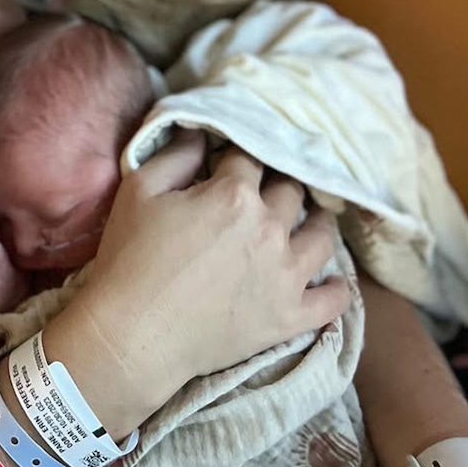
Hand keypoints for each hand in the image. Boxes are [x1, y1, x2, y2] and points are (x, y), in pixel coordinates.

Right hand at [64, 129, 351, 411]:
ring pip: (323, 237)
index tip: (231, 163)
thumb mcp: (139, 190)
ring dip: (317, 222)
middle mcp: (270, 229)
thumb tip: (200, 133)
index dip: (238, 157)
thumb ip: (175, 154)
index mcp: (233, 194)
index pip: (249, 158)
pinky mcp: (291, 317)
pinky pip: (335, 300)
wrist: (134, 333)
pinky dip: (337, 288)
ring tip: (308, 221)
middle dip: (278, 184)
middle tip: (266, 190)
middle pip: (291, 191)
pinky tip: (330, 280)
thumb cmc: (130, 257)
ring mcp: (287, 275)